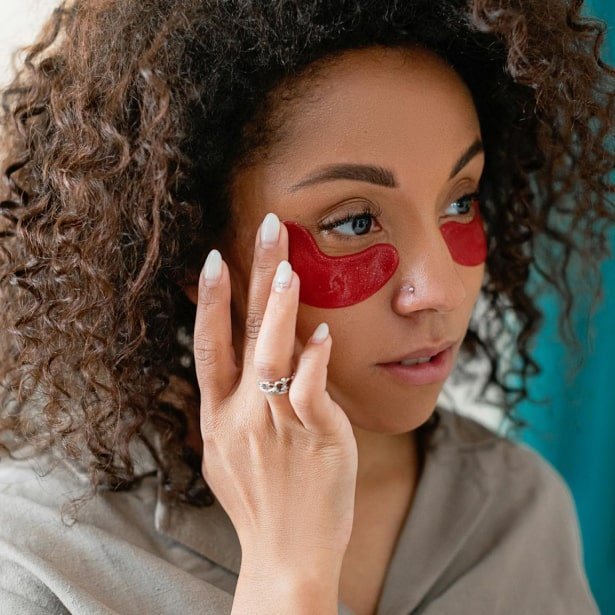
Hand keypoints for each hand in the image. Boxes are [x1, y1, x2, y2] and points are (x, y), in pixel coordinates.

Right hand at [193, 212, 357, 577]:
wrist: (285, 556)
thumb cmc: (260, 504)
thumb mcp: (225, 457)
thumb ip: (229, 413)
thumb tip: (242, 374)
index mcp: (217, 416)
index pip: (207, 347)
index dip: (209, 302)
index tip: (215, 259)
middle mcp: (241, 414)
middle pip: (242, 334)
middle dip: (251, 278)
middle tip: (266, 230)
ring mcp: (275, 425)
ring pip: (272, 355)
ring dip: (279, 308)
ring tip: (287, 268)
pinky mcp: (313, 437)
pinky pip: (311, 389)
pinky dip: (314, 359)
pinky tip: (321, 332)